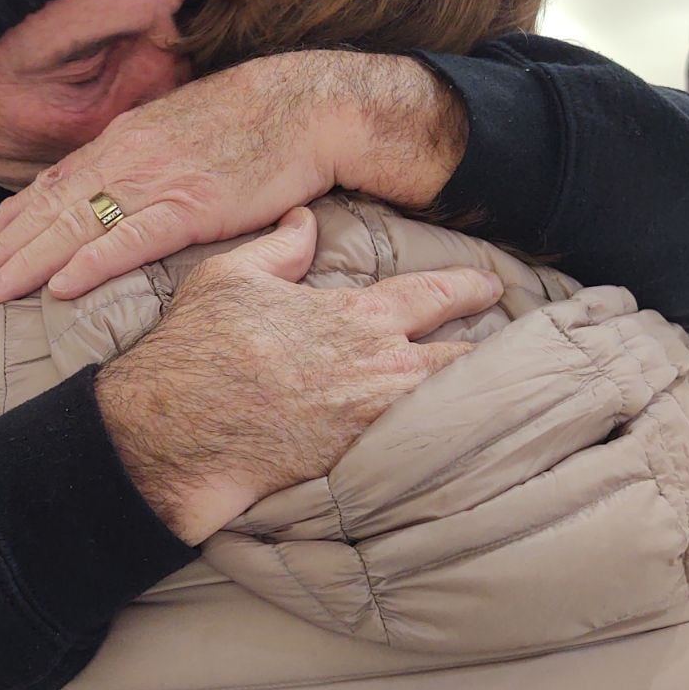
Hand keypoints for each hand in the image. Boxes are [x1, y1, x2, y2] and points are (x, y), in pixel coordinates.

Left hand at [0, 52, 465, 304]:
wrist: (310, 106)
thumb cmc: (255, 124)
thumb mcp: (184, 133)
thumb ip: (146, 160)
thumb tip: (122, 188)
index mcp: (126, 140)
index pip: (56, 184)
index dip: (16, 218)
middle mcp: (129, 157)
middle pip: (51, 208)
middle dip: (5, 248)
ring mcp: (157, 180)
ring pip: (76, 225)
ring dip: (27, 261)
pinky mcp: (191, 205)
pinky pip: (130, 238)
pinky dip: (91, 263)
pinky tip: (61, 286)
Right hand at [94, 207, 501, 544]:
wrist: (175, 432)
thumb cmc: (198, 351)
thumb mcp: (230, 277)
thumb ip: (279, 249)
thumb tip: (303, 221)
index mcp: (357, 316)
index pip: (438, 296)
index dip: (471, 289)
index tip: (490, 288)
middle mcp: (380, 368)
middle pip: (463, 361)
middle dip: (489, 356)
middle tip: (513, 355)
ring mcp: (375, 424)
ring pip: (449, 411)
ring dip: (470, 404)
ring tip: (494, 404)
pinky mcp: (360, 469)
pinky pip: (421, 456)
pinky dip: (441, 448)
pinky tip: (455, 450)